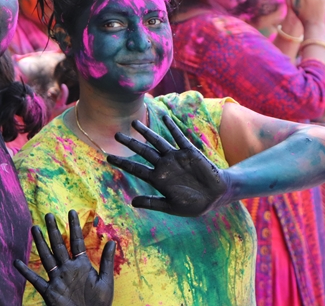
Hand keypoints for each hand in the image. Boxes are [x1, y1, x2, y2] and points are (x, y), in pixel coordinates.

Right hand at [14, 210, 114, 305]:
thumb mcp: (106, 281)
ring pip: (47, 257)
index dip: (74, 227)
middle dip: (53, 230)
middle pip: (59, 246)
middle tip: (49, 214)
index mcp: (82, 265)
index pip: (77, 241)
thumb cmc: (99, 303)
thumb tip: (112, 241)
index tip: (71, 212)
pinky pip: (36, 280)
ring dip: (41, 243)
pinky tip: (17, 262)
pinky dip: (26, 272)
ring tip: (35, 228)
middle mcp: (68, 269)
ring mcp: (57, 280)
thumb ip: (107, 261)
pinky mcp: (49, 293)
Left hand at [107, 115, 229, 216]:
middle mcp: (164, 166)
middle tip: (116, 134)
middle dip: (130, 143)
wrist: (215, 196)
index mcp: (158, 179)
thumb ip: (153, 202)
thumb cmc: (194, 204)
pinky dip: (172, 127)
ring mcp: (176, 157)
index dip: (122, 163)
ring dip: (146, 132)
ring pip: (158, 142)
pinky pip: (179, 137)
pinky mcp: (190, 152)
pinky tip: (164, 117)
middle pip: (144, 151)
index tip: (108, 157)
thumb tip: (132, 203)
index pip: (136, 168)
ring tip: (134, 123)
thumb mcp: (171, 206)